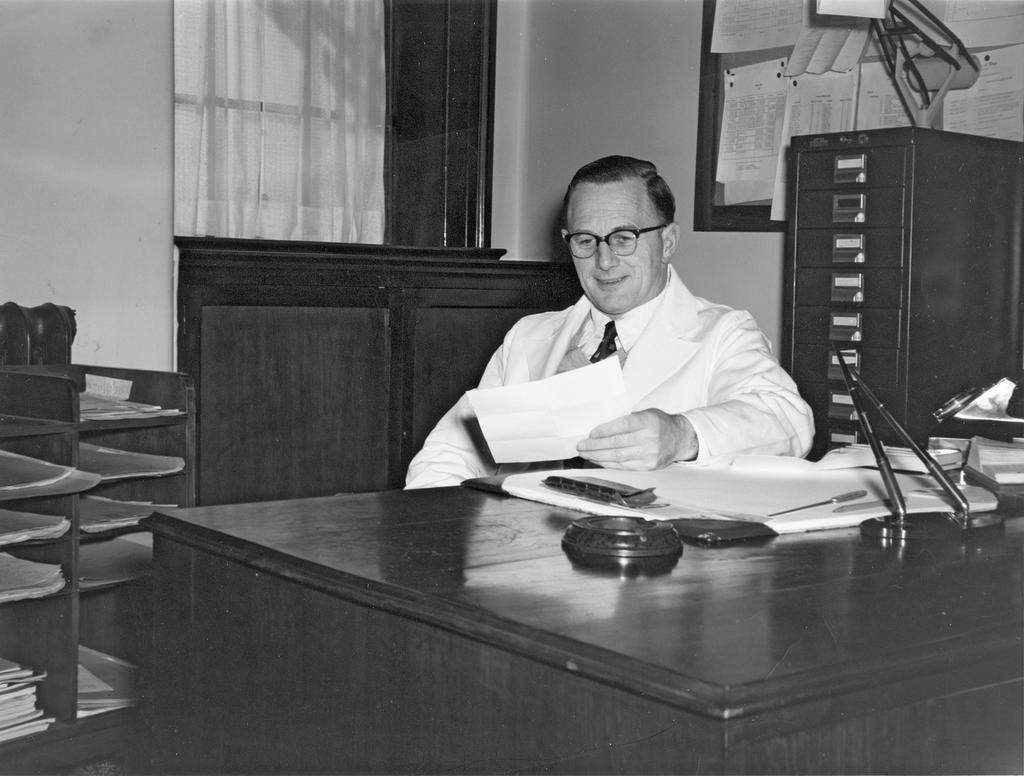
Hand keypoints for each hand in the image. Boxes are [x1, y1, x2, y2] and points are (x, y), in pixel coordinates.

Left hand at [576, 409, 697, 468]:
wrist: (680, 438)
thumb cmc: (659, 423)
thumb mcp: (646, 413)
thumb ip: (627, 419)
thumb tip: (601, 430)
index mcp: (647, 421)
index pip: (621, 426)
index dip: (604, 431)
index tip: (590, 434)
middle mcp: (649, 438)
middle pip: (617, 444)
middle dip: (595, 446)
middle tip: (581, 446)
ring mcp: (649, 454)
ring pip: (618, 457)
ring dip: (598, 456)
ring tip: (585, 454)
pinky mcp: (649, 466)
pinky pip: (624, 466)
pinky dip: (608, 464)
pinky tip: (598, 461)